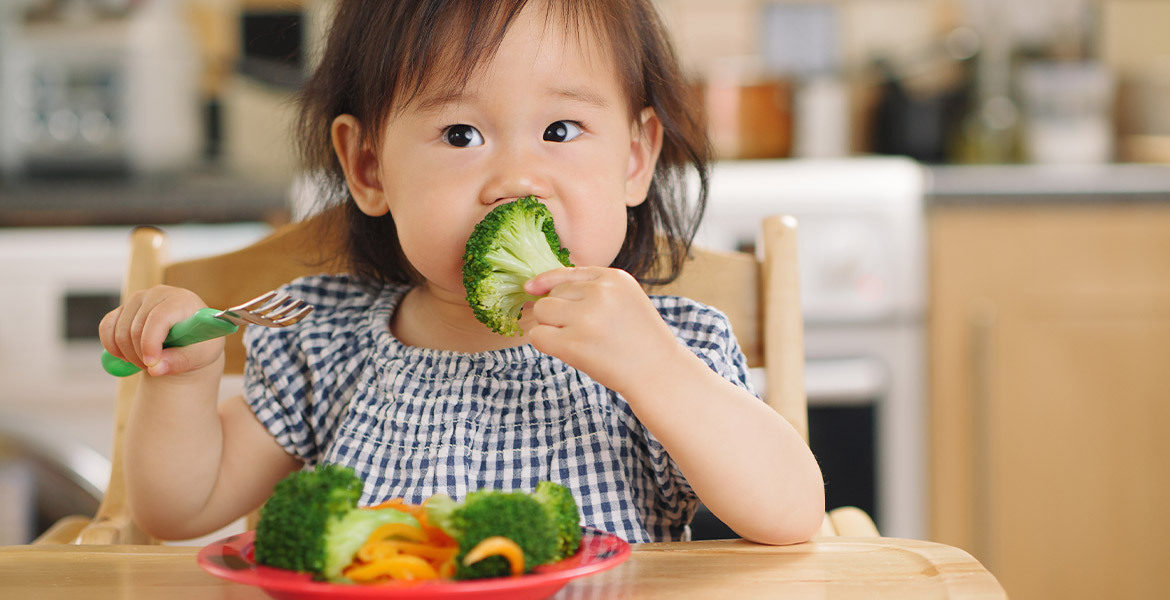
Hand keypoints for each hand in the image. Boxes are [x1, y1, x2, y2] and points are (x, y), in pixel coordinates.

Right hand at [98, 285, 223, 376]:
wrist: (190, 337)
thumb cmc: (199, 344)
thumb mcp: (200, 356)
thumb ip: (180, 362)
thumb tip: (154, 368)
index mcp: (182, 300)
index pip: (159, 318)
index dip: (150, 343)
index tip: (151, 364)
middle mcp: (158, 294)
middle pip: (136, 328)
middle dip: (141, 355)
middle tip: (154, 367)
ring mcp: (138, 298)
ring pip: (119, 331)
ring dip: (129, 355)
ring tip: (148, 362)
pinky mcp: (123, 308)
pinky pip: (106, 328)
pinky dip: (112, 347)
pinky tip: (127, 356)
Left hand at [524, 267, 688, 394]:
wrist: (659, 372)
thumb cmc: (638, 339)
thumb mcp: (624, 299)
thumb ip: (591, 289)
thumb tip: (535, 287)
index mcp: (614, 278)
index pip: (566, 273)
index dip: (546, 282)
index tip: (531, 288)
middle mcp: (600, 293)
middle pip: (551, 294)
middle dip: (557, 312)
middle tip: (581, 331)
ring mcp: (586, 318)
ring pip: (542, 311)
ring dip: (549, 326)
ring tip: (574, 340)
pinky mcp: (574, 344)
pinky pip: (538, 336)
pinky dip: (544, 343)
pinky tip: (564, 351)